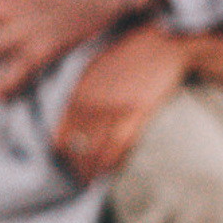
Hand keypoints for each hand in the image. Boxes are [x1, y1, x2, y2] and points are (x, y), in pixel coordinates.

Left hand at [52, 23, 195, 181]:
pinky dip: (114, 162)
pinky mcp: (139, 114)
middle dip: (76, 168)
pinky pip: (122, 147)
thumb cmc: (125, 53)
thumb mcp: (92, 68)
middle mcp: (95, 103)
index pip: (61, 134)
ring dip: (93, 170)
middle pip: (79, 149)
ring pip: (99, 152)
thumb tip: (67, 122)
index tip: (61, 162)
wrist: (162, 42)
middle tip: (76, 178)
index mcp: (79, 92)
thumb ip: (79, 95)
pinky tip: (110, 170)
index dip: (60, 154)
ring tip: (90, 180)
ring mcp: (118, 110)